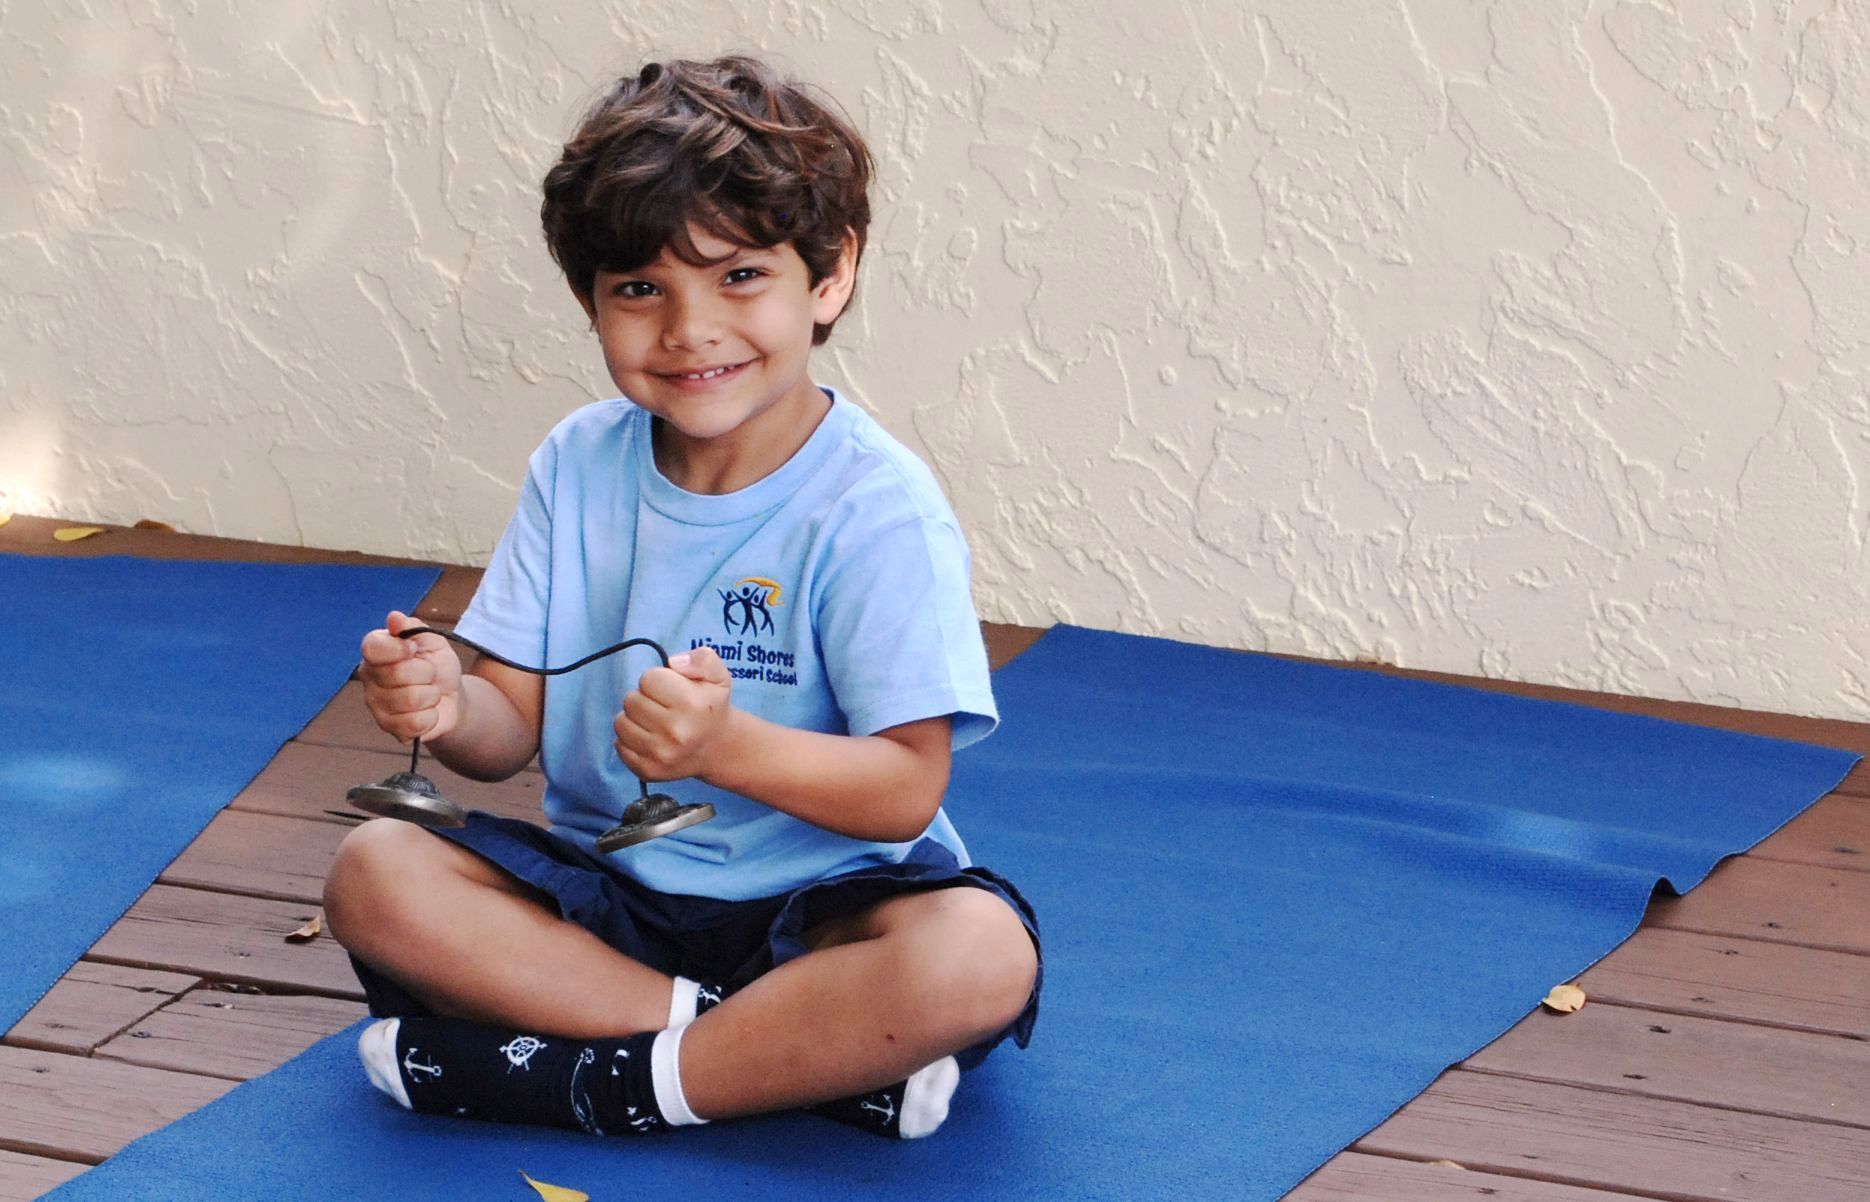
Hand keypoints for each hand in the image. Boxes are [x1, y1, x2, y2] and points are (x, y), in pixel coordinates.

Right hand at [359, 610, 463, 742]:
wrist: (451, 698)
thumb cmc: (438, 666)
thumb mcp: (433, 642)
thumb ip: (414, 629)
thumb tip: (394, 618)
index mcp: (375, 652)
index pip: (372, 648)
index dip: (399, 649)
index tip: (415, 650)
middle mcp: (369, 678)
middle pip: (397, 674)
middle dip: (426, 673)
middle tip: (429, 675)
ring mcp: (376, 706)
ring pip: (410, 699)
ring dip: (431, 695)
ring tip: (429, 693)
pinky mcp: (389, 728)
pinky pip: (415, 723)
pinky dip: (431, 716)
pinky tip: (427, 712)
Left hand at [613, 645, 732, 781]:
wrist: (718, 749)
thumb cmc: (711, 706)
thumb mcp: (718, 675)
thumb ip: (702, 659)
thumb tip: (673, 662)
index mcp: (692, 705)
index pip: (648, 679)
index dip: (658, 679)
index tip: (671, 690)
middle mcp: (676, 732)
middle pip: (631, 700)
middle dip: (644, 698)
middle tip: (663, 706)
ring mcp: (660, 754)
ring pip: (620, 722)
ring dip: (634, 718)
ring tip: (655, 721)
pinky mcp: (647, 770)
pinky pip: (619, 744)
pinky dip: (630, 739)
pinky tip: (650, 738)